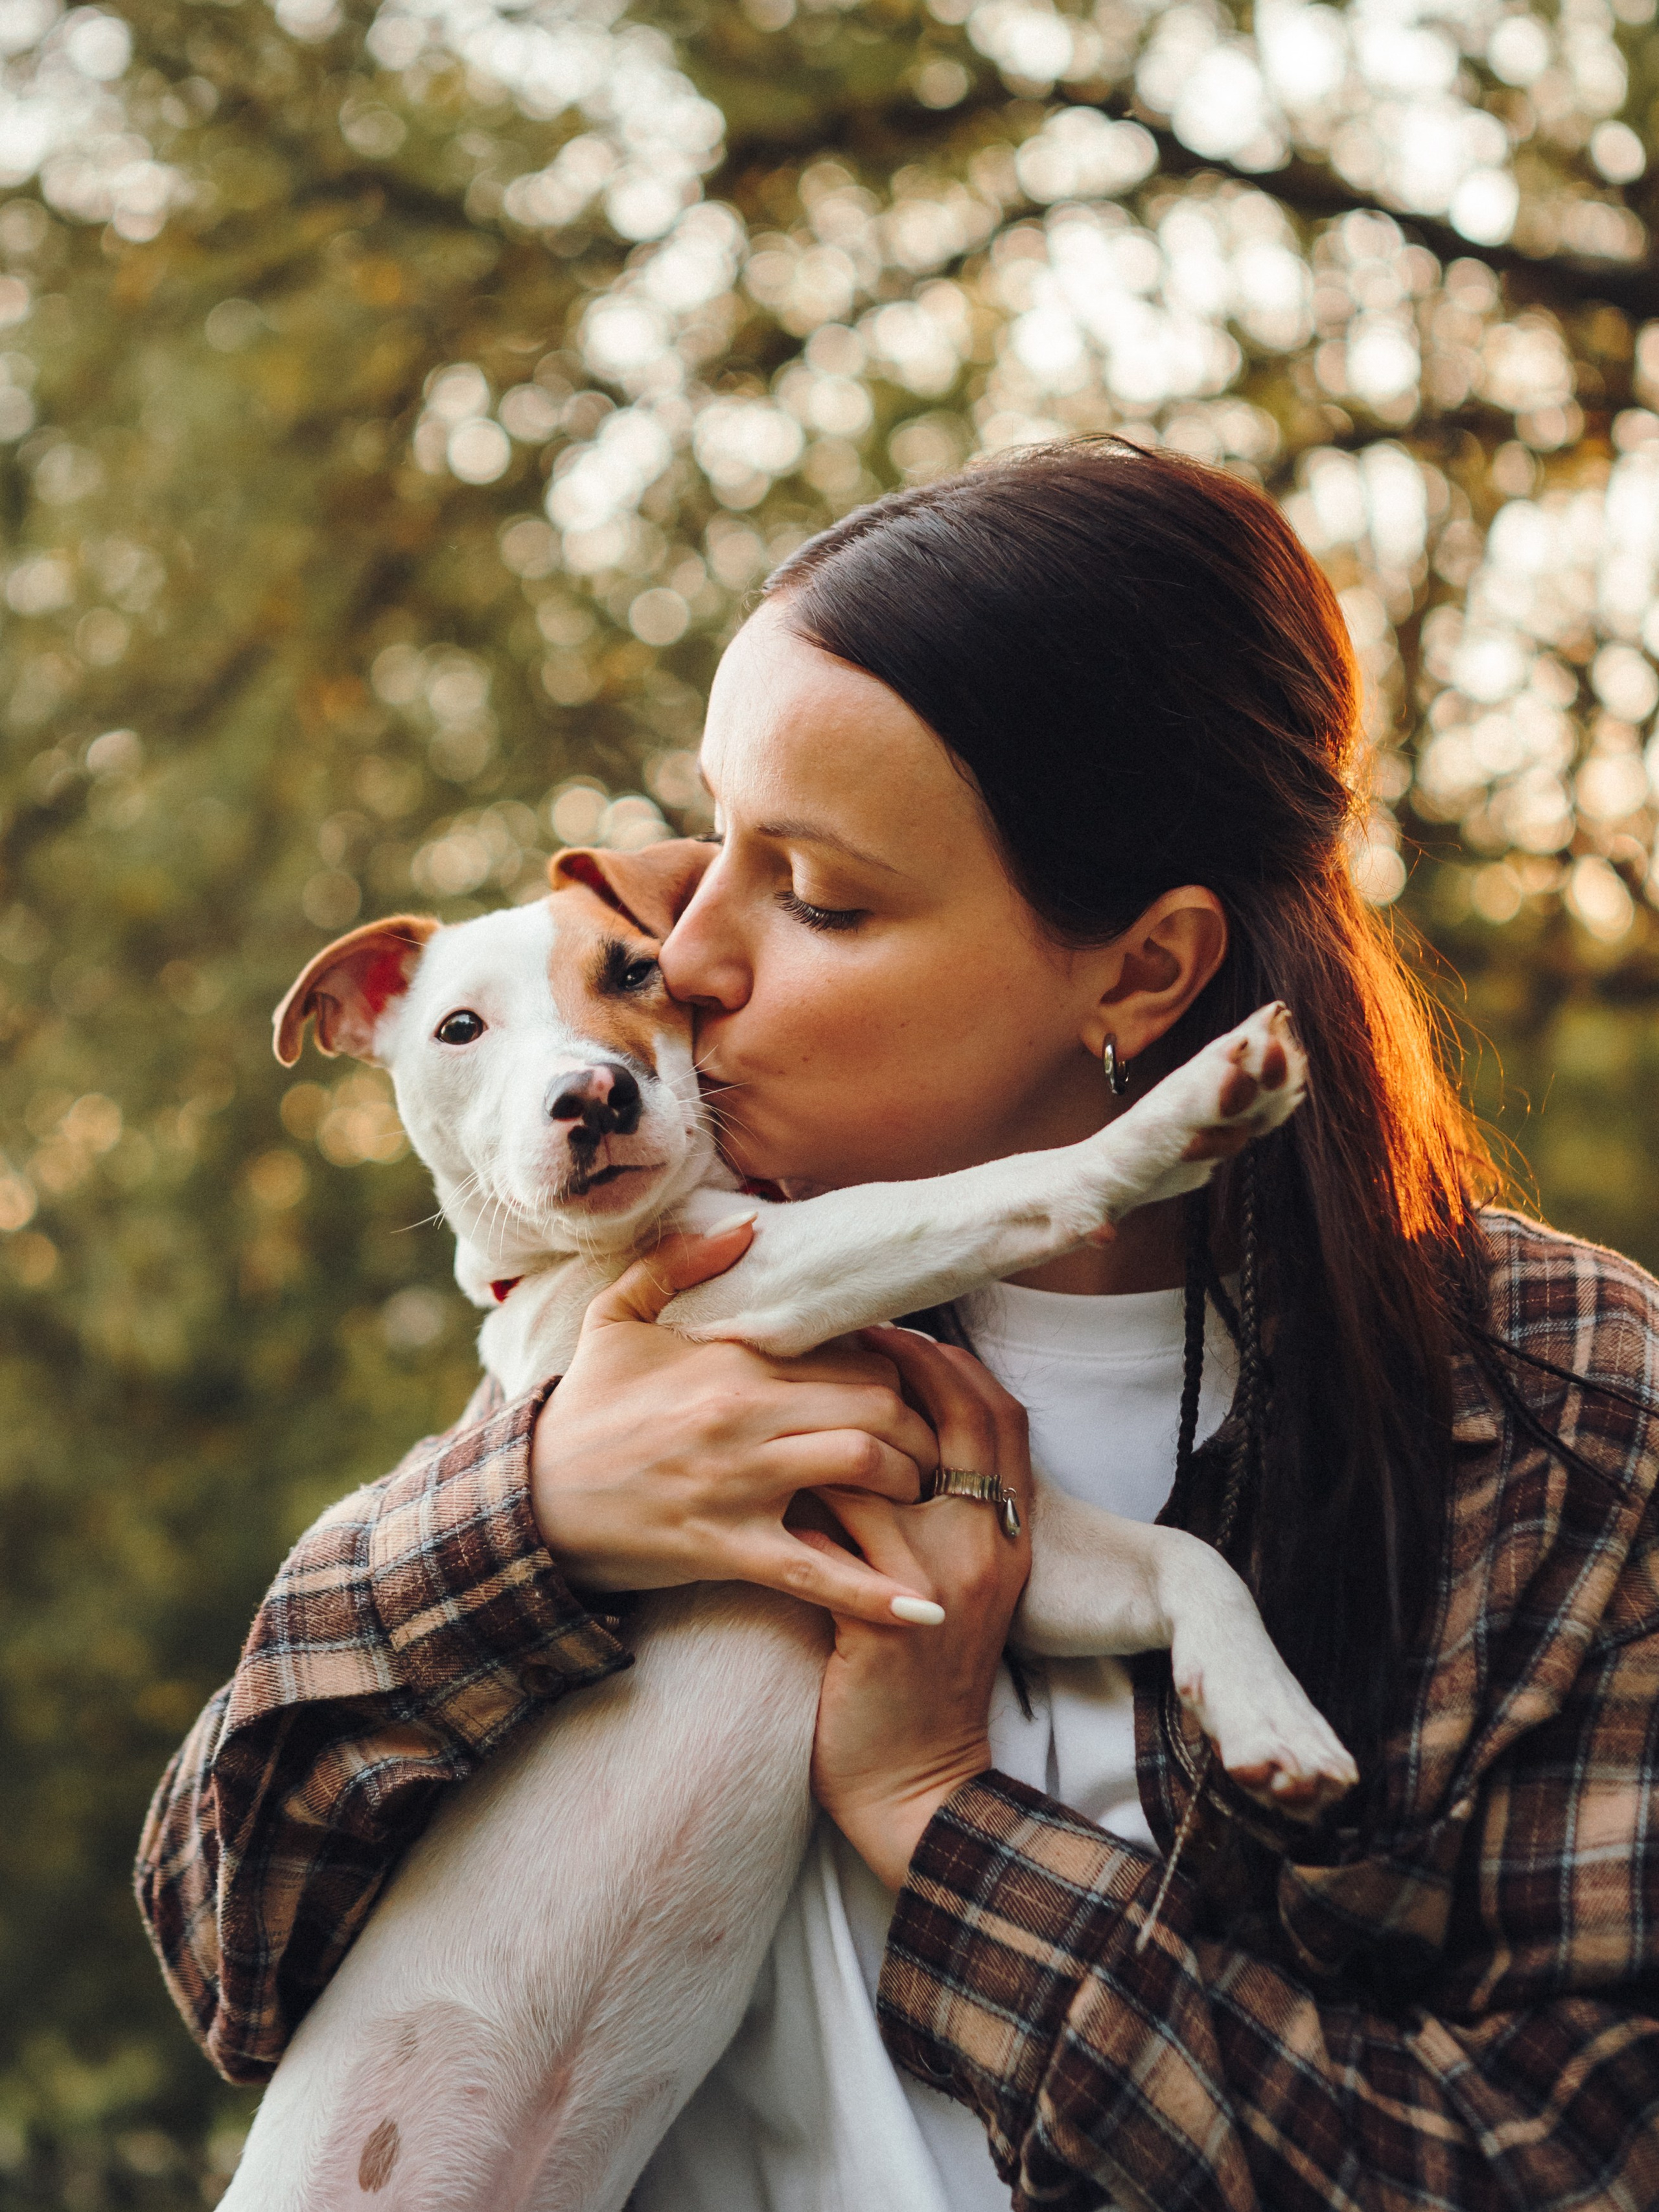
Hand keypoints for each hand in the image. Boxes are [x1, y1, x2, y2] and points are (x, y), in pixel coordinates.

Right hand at [530, 1221, 945, 1625]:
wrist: (530, 1499)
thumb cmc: (586, 1409)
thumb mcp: (615, 1317)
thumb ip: (679, 1260)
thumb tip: (748, 1222)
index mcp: (731, 1359)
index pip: (850, 1351)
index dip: (894, 1371)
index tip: (904, 1393)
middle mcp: (744, 1415)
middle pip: (876, 1404)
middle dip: (919, 1428)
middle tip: (928, 1449)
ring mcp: (739, 1484)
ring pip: (864, 1466)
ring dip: (908, 1483)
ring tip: (917, 1496)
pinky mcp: (728, 1548)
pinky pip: (818, 1571)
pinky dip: (876, 1592)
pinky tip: (926, 1611)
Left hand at [808, 1330, 1032, 1889]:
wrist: (913, 1780)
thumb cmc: (912, 1676)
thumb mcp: (953, 1585)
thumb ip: (938, 1512)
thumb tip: (887, 1429)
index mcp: (1008, 1533)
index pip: (1002, 1416)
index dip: (955, 1365)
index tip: (902, 1330)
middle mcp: (989, 1545)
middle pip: (963, 1419)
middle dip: (904, 1364)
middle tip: (845, 1333)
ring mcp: (945, 1580)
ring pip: (894, 1465)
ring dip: (836, 1422)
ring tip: (786, 1392)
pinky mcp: (891, 1615)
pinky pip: (844, 1532)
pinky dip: (806, 1497)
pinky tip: (767, 1478)